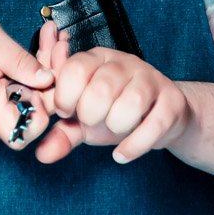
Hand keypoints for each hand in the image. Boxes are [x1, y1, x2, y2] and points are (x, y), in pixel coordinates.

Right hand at [0, 12, 53, 149]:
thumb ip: (19, 61)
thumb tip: (48, 79)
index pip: (27, 131)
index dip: (46, 107)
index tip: (48, 73)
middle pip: (38, 110)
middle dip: (54, 75)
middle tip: (58, 40)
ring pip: (33, 96)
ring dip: (47, 66)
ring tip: (51, 35)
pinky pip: (22, 88)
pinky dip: (34, 66)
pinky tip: (41, 42)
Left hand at [33, 23, 190, 164]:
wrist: (163, 118)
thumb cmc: (116, 113)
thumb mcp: (85, 122)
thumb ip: (62, 134)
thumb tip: (41, 155)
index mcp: (96, 59)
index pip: (74, 69)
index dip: (65, 97)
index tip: (67, 112)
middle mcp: (123, 63)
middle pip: (100, 88)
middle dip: (90, 115)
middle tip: (93, 121)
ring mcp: (150, 79)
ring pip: (130, 104)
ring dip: (116, 126)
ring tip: (114, 130)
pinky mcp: (172, 101)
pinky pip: (154, 125)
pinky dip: (134, 146)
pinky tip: (123, 153)